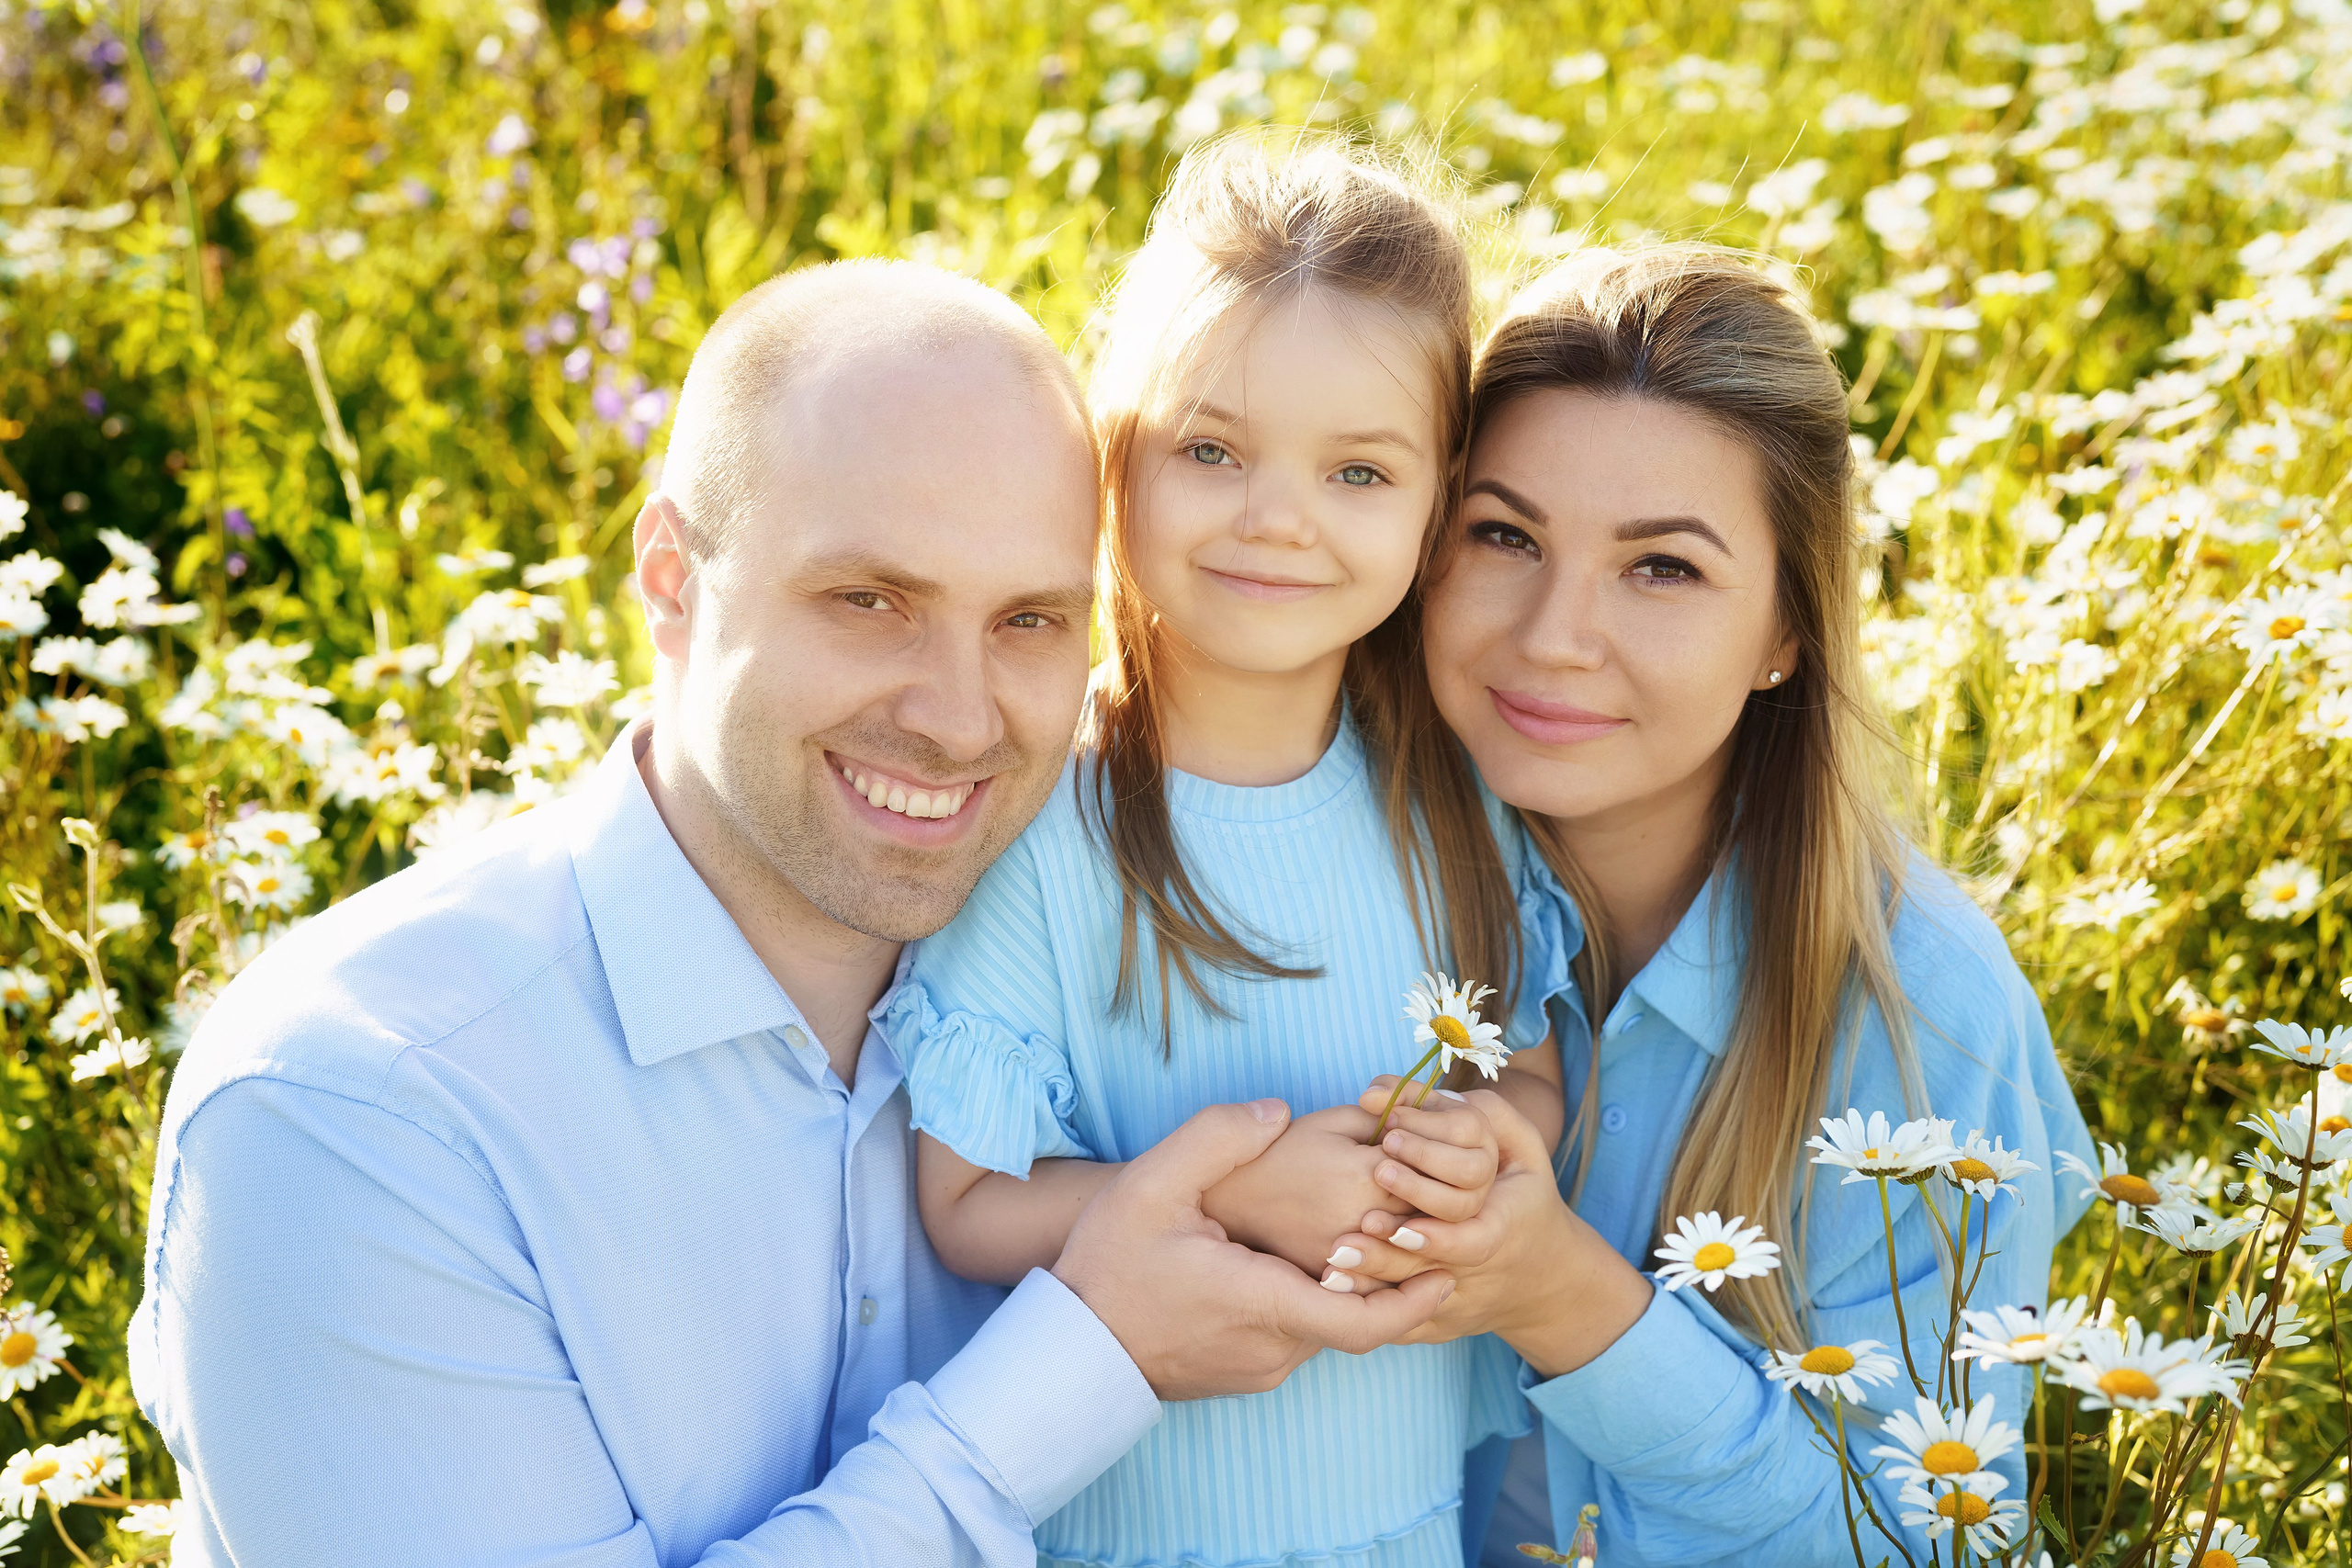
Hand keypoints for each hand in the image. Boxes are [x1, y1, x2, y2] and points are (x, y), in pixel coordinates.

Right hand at [1052, 1099, 1455, 1400]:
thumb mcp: (1153, 1185)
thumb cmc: (1108, 1266)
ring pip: (1327, 1325)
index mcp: (1263, 1304)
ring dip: (1348, 1286)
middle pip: (1355, 1316)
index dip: (1414, 1298)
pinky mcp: (1246, 1373)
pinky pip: (1300, 1336)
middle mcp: (1274, 1349)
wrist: (1068, 1347)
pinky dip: (1317, 1301)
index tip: (1447, 1266)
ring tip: (1356, 1229)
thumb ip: (1217, 1137)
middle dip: (1386, 1272)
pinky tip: (1303, 1259)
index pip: (1365, 1321)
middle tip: (1410, 1221)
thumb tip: (1277, 1113)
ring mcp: (1261, 1368)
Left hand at [1326, 1085, 1651, 1376]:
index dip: (1430, 1230)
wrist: (1543, 1277)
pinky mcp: (1438, 1326)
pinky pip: (1399, 1325)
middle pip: (1429, 1273)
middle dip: (1384, 1256)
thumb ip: (1481, 1113)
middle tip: (1341, 1238)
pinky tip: (1331, 1289)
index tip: (1383, 1199)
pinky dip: (1367, 1309)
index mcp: (1505, 1228)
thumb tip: (1416, 1094)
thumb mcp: (1523, 1144)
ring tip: (1329, 1261)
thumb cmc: (1524, 1192)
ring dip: (1368, 1285)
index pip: (1469, 1238)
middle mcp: (1481, 1274)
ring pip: (1410, 1305)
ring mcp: (1459, 1305)